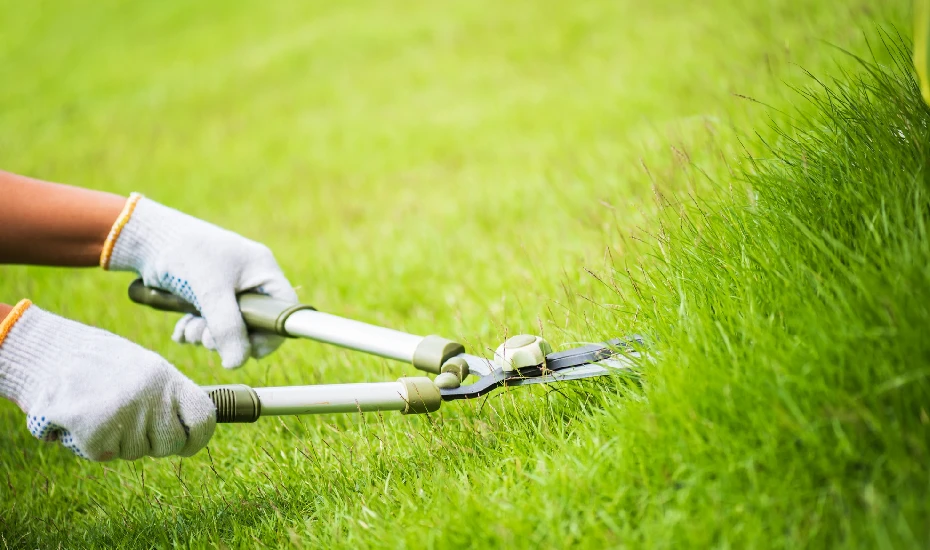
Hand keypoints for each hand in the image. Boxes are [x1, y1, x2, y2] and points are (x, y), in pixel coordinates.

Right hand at [0, 301, 214, 460]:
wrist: (51, 353)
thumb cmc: (102, 363)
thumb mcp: (145, 369)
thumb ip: (168, 397)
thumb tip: (192, 431)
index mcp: (167, 378)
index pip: (204, 418)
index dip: (197, 438)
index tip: (186, 443)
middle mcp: (152, 396)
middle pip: (171, 444)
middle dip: (153, 443)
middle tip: (129, 421)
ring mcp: (126, 414)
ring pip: (135, 452)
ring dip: (118, 440)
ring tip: (103, 409)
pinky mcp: (96, 431)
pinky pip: (104, 454)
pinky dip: (91, 443)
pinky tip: (82, 418)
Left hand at [104, 195, 298, 367]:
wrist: (148, 238)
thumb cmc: (186, 253)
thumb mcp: (211, 290)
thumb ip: (227, 326)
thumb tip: (237, 363)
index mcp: (263, 271)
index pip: (283, 312)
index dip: (271, 335)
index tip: (248, 349)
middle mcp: (250, 282)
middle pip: (254, 326)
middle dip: (227, 338)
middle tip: (206, 337)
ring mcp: (228, 290)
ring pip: (227, 329)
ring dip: (205, 336)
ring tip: (188, 327)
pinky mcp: (205, 297)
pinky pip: (208, 325)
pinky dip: (194, 331)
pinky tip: (180, 328)